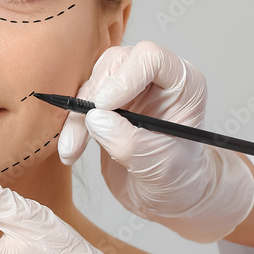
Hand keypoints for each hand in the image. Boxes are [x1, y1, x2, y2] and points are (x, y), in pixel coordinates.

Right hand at [57, 40, 253, 242]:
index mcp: (183, 84)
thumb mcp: (158, 165)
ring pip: (93, 82)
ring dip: (77, 115)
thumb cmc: (176, 177)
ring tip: (73, 149)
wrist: (163, 195)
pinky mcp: (106, 103)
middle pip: (115, 64)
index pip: (151, 58)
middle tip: (85, 128)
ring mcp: (129, 88)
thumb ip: (129, 142)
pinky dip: (71, 124)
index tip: (104, 106)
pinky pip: (80, 101)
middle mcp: (155, 79)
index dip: (124, 77)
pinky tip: (71, 150)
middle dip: (94, 97)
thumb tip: (95, 119)